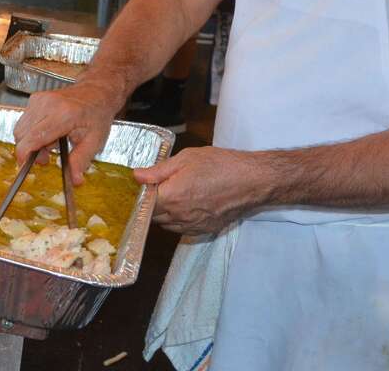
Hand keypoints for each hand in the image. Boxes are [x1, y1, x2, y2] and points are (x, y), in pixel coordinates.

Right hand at [13, 77, 125, 184]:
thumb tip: (74, 180)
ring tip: (51, 143)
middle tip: (48, 157)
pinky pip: (24, 121)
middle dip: (30, 150)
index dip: (24, 154)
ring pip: (21, 129)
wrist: (96, 92)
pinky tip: (48, 132)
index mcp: (63, 115)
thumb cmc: (97, 114)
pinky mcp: (35, 99)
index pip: (33, 137)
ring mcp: (39, 99)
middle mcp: (47, 104)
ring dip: (31, 141)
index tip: (25, 167)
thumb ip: (81, 161)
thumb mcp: (94, 141)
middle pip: (22, 134)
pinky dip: (32, 132)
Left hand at [134, 146, 269, 234]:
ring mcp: (193, 226)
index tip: (139, 186)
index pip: (142, 205)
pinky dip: (177, 220)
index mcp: (172, 197)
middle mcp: (180, 216)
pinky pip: (182, 229)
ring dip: (163, 213)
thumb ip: (159, 170)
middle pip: (152, 217)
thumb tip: (136, 176)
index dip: (139, 196)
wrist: (253, 180)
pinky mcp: (205, 230)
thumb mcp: (186, 158)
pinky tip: (185, 205)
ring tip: (171, 195)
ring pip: (167, 224)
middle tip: (155, 188)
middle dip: (150, 204)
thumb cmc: (221, 165)